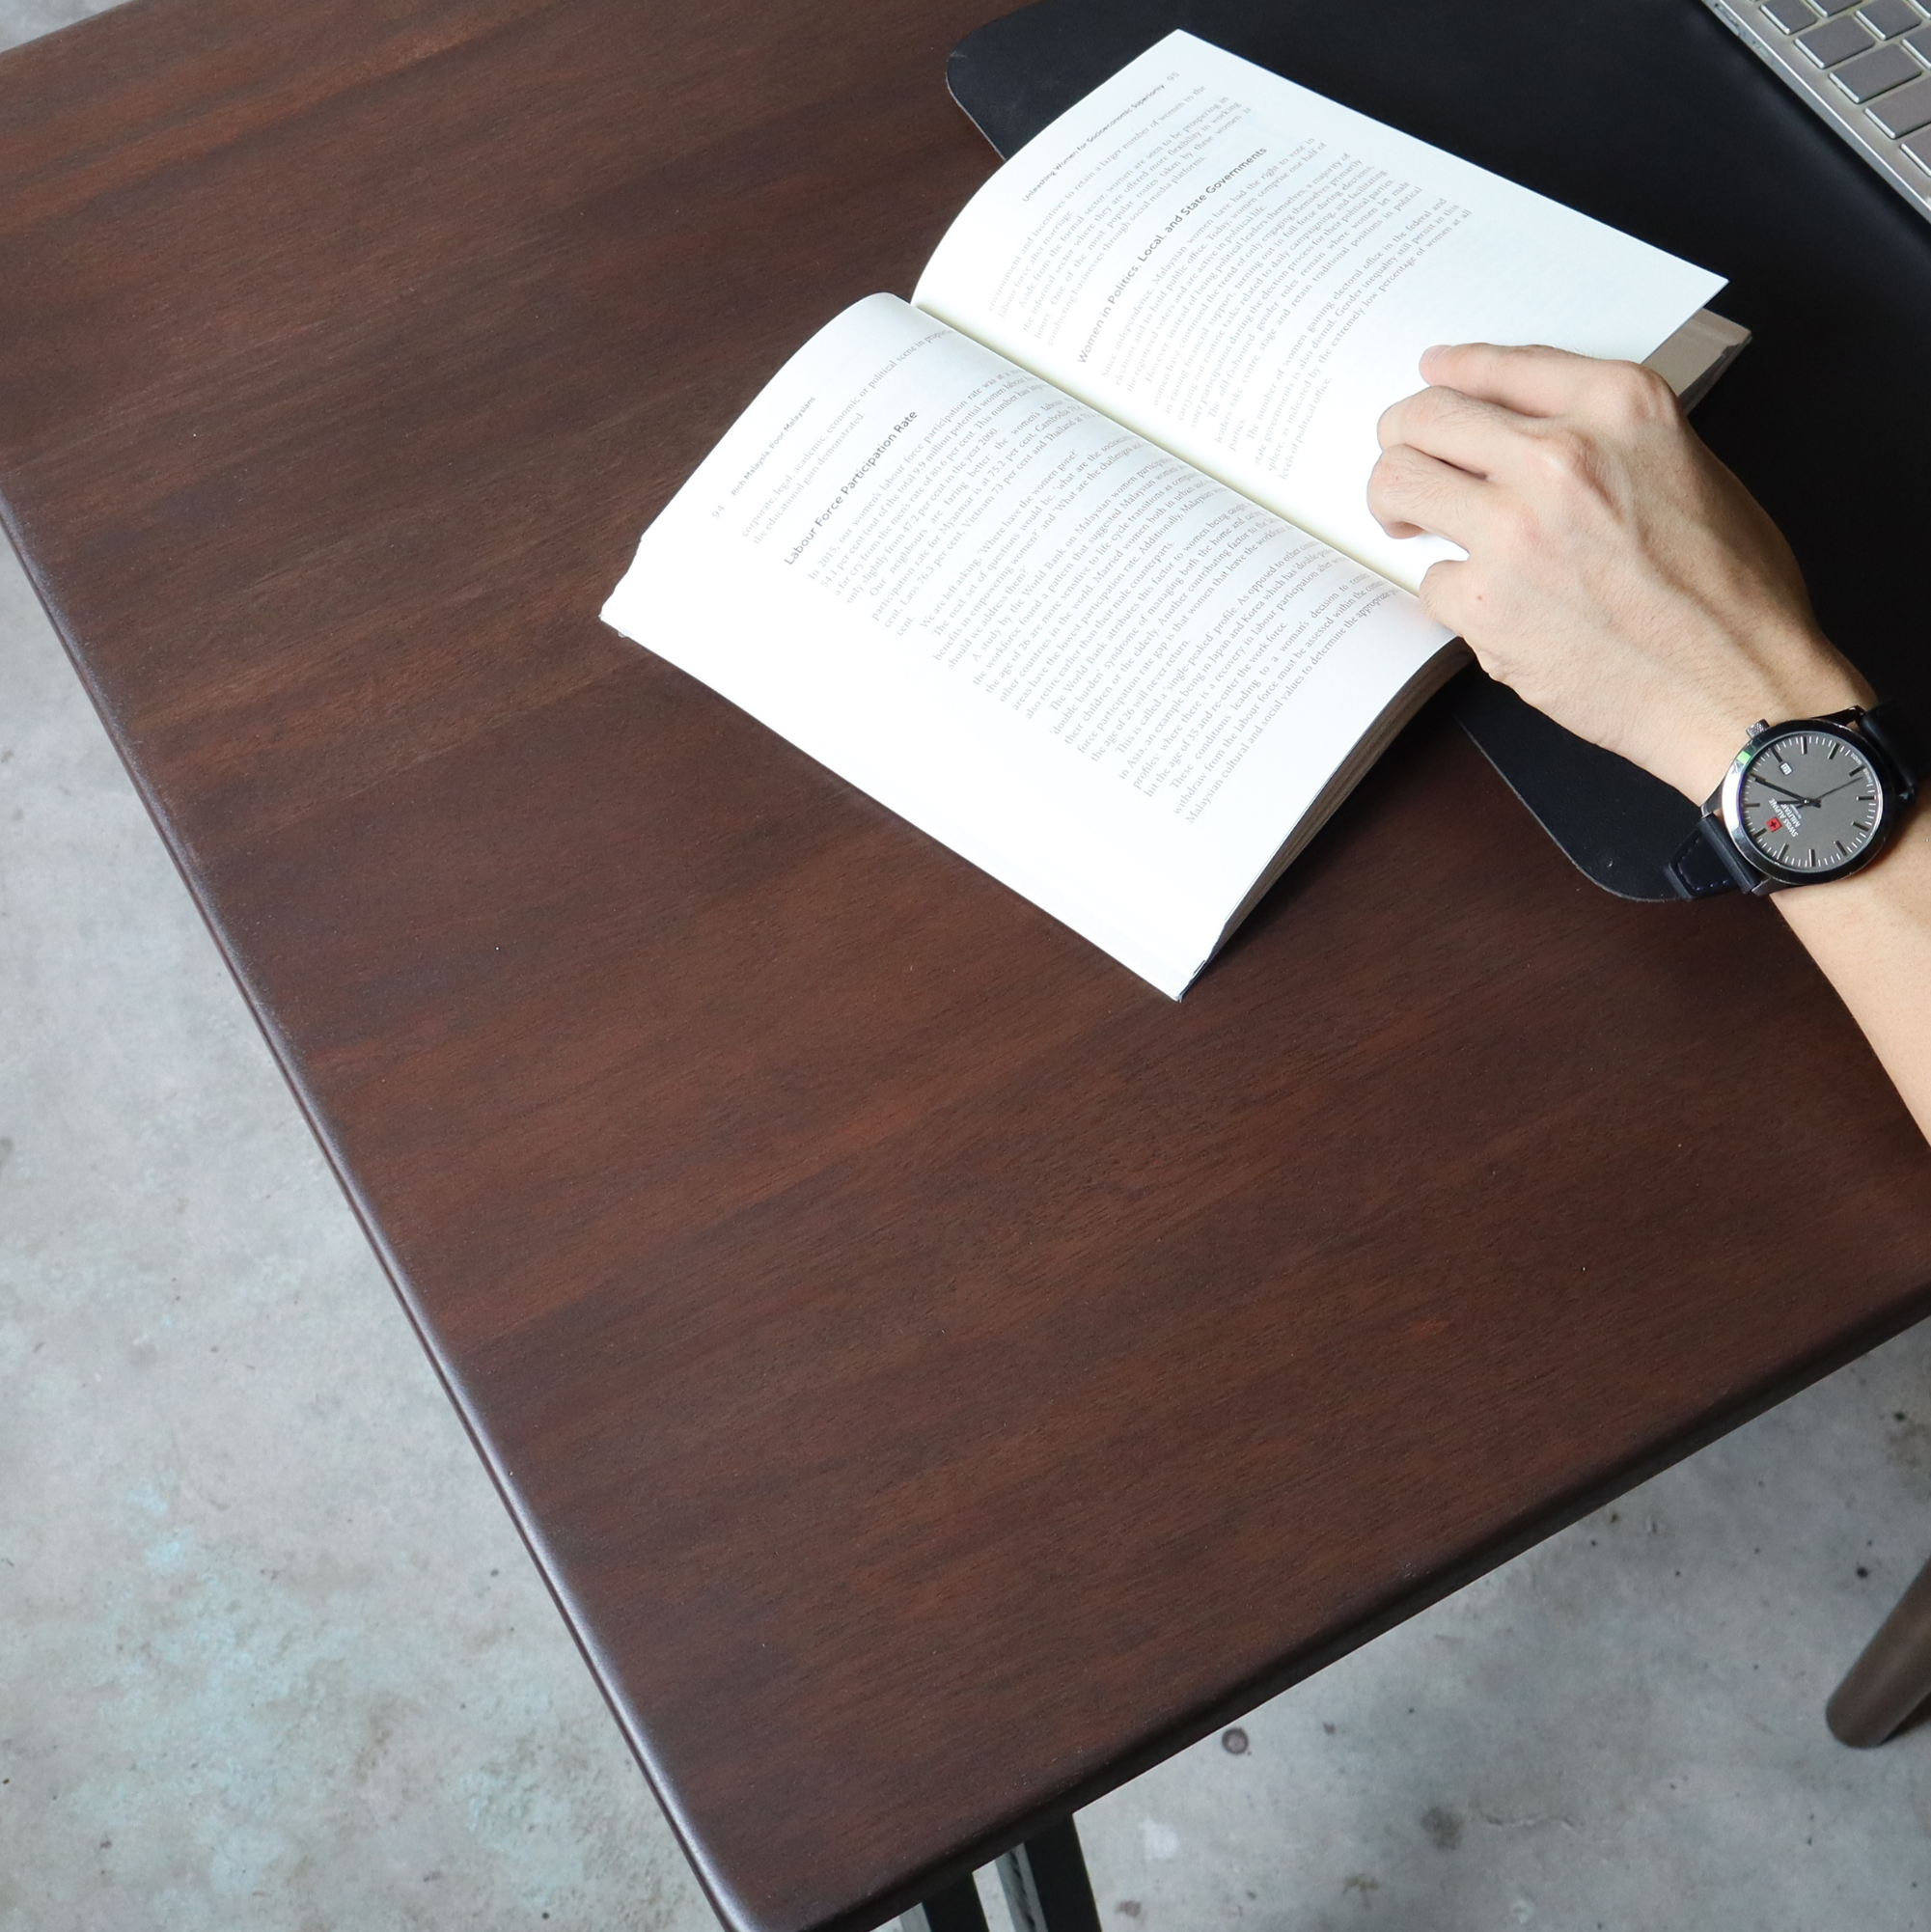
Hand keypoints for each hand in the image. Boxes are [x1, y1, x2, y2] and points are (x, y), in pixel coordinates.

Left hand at [1367, 343, 1871, 800]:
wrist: (1737, 686)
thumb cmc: (1733, 590)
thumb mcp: (1691, 465)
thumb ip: (1609, 436)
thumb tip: (1530, 431)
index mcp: (1619, 407)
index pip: (1501, 365)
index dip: (1453, 371)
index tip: (1432, 376)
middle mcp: (1559, 455)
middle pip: (1426, 416)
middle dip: (1401, 436)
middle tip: (1403, 461)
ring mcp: (1514, 530)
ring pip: (1398, 484)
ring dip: (1396, 503)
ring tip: (1411, 523)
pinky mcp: (1486, 603)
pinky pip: (1430, 579)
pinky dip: (1451, 592)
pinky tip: (1490, 604)